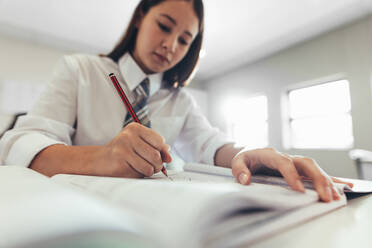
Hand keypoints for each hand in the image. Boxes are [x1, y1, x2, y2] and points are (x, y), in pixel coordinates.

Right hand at [98, 122, 171, 177]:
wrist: (99, 161)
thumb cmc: (124, 152)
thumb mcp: (140, 145)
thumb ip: (157, 149)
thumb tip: (170, 157)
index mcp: (135, 128)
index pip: (160, 141)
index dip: (161, 152)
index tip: (155, 155)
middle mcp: (128, 135)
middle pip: (156, 155)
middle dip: (158, 164)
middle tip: (152, 166)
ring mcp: (123, 147)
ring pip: (150, 166)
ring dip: (150, 171)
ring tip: (143, 169)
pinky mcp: (119, 161)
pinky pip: (141, 173)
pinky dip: (141, 175)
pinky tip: (133, 170)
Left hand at [231, 148, 351, 201]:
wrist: (250, 152)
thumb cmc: (245, 158)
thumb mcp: (237, 162)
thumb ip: (239, 170)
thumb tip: (245, 179)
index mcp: (270, 154)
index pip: (283, 162)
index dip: (292, 175)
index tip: (299, 189)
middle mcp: (285, 157)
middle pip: (305, 163)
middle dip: (317, 178)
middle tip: (324, 195)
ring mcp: (293, 162)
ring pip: (313, 168)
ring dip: (325, 181)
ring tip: (334, 196)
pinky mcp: (298, 169)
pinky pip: (315, 173)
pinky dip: (329, 179)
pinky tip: (341, 187)